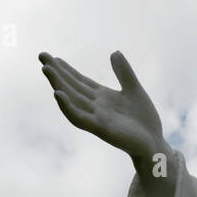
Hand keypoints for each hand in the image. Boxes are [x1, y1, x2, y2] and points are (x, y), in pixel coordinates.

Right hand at [39, 50, 166, 160]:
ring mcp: (96, 118)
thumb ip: (124, 73)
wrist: (155, 143)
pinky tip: (58, 94)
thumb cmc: (144, 120)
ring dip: (58, 85)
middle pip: (71, 87)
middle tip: (42, 56)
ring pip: (72, 100)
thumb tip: (114, 52)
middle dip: (56, 72)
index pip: (79, 80)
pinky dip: (68, 107)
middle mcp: (95, 107)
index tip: (51, 57)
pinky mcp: (101, 129)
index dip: (65, 69)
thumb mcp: (134, 90)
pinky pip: (80, 118)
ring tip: (46, 70)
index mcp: (101, 97)